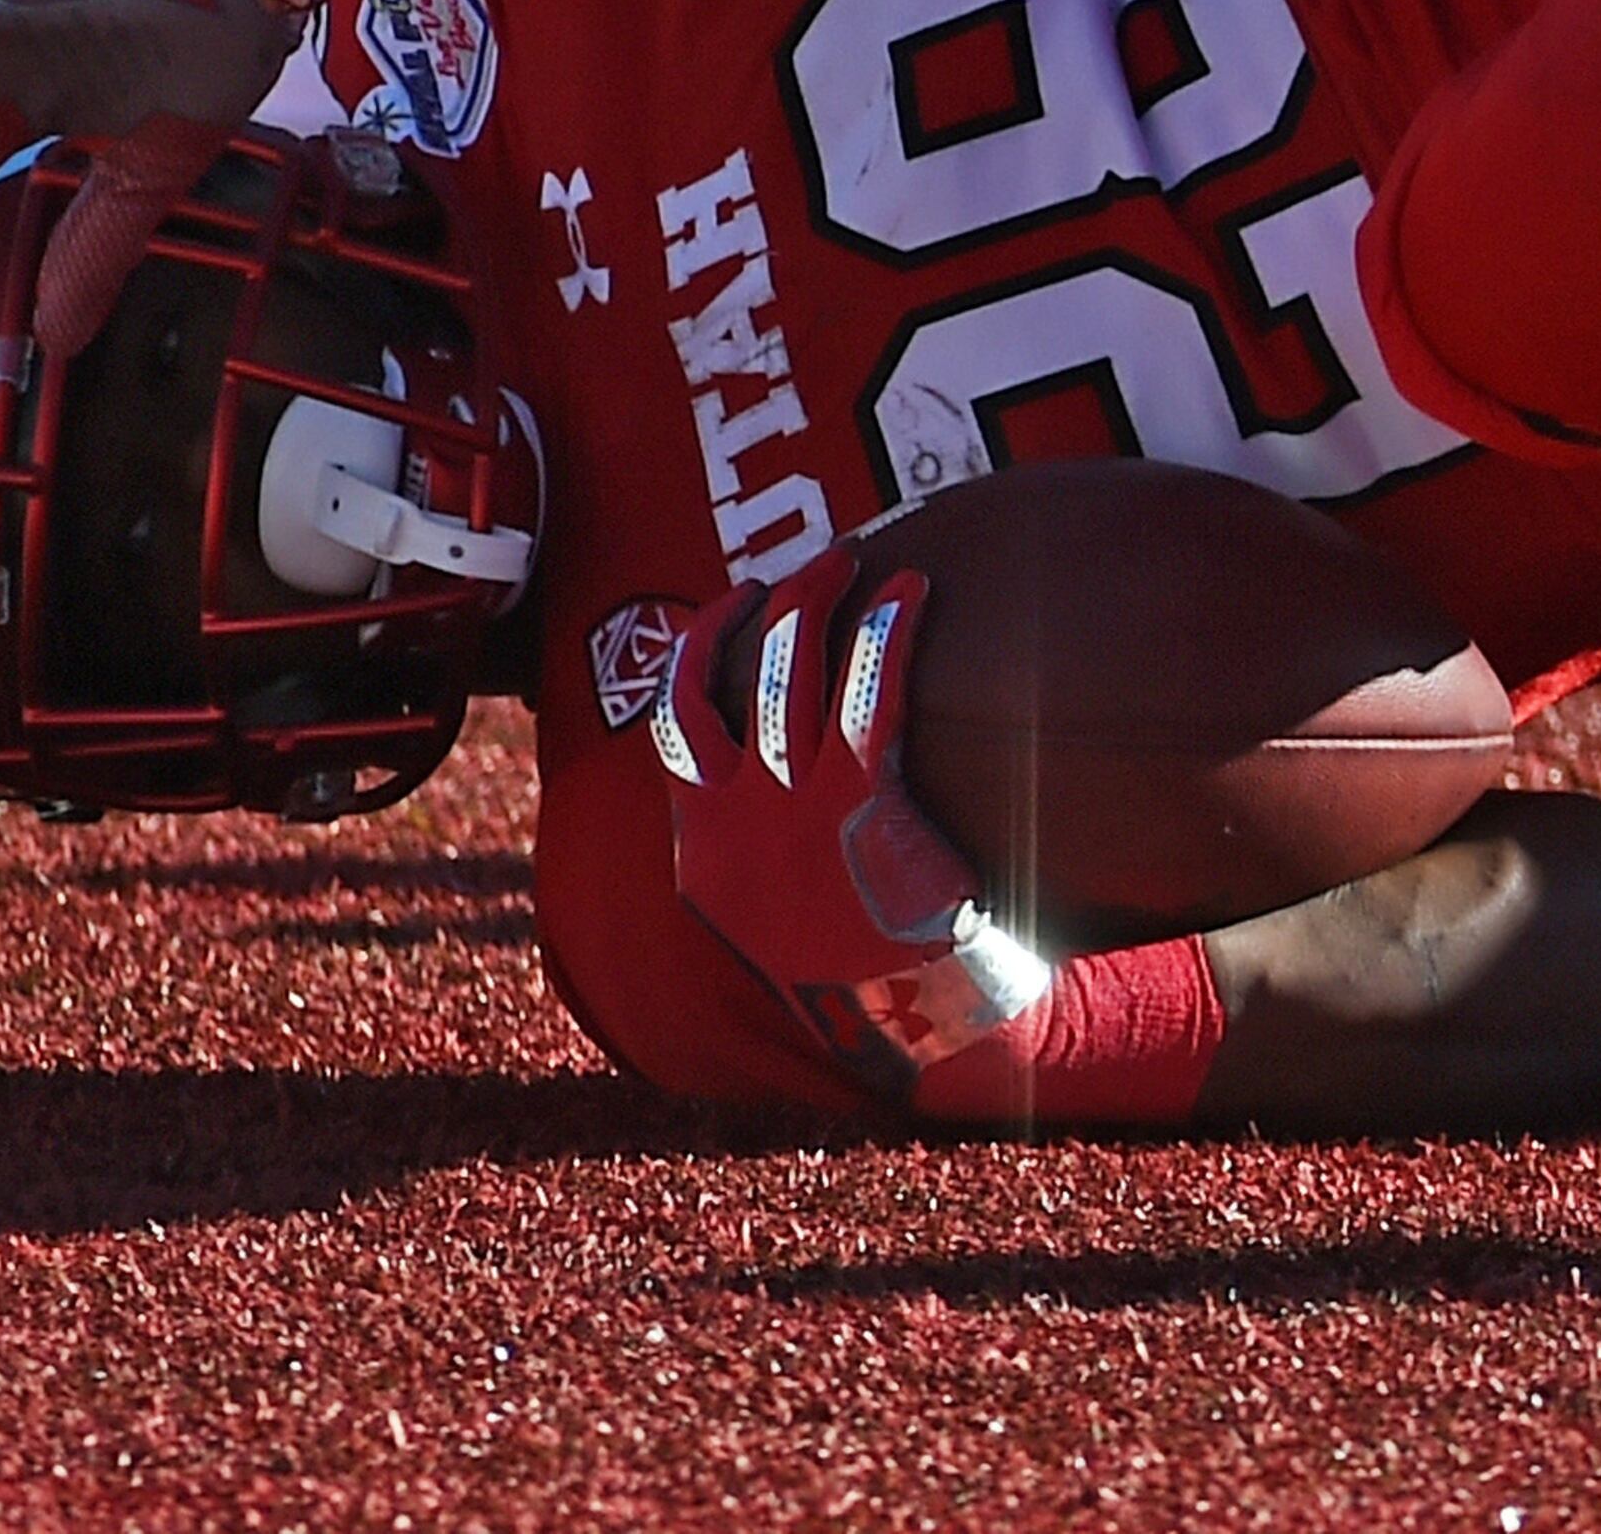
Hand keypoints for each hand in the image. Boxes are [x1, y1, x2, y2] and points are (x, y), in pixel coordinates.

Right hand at [651, 550, 1048, 1077]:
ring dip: (825, 603)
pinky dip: (886, 633)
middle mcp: (735, 829)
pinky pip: (868, 696)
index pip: (676, 723)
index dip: (701, 649)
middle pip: (730, 679)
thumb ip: (759, 853)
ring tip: (865, 564)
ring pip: (793, 672)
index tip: (739, 603)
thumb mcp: (780, 920)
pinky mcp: (864, 812)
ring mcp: (794, 818)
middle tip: (817, 567)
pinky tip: (913, 594)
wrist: (924, 1035)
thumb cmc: (867, 972)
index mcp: (705, 859)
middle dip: (770, 608)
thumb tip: (768, 782)